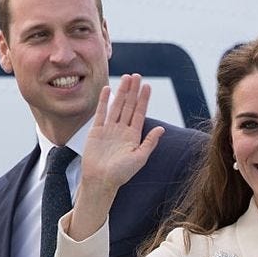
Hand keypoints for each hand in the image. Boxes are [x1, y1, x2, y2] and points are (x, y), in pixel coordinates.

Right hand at [69, 74, 164, 240]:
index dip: (143, 99)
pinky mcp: (96, 131)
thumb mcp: (139, 158)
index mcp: (133, 136)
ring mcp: (109, 129)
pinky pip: (101, 113)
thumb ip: (150, 143)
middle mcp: (122, 130)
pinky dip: (104, 101)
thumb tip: (161, 129)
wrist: (100, 181)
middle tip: (137, 76)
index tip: (147, 86)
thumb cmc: (121, 174)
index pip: (139, 113)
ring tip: (126, 78)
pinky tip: (108, 89)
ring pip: (116, 106)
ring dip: (122, 92)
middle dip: (133, 91)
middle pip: (129, 106)